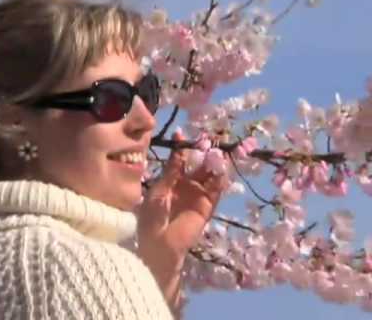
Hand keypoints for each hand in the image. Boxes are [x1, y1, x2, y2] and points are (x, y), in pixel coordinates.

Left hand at [137, 132, 227, 299]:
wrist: (159, 244)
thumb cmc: (152, 216)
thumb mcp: (159, 190)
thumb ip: (171, 171)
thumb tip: (177, 149)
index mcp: (171, 180)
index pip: (179, 159)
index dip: (182, 147)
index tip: (182, 132)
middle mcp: (186, 185)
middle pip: (198, 165)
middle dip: (204, 153)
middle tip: (209, 139)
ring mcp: (197, 195)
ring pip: (209, 176)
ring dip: (215, 164)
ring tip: (218, 152)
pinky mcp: (207, 206)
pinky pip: (216, 191)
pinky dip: (221, 181)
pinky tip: (222, 170)